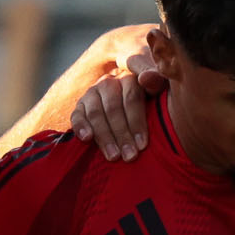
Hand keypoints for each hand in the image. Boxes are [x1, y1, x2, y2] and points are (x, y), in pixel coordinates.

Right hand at [70, 30, 165, 159]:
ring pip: (96, 113)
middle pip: (113, 108)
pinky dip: (81, 127)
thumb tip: (148, 78)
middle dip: (122, 134)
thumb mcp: (156, 95)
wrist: (126, 111)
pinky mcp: (80, 106)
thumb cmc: (148, 108)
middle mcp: (109, 82)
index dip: (137, 122)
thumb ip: (157, 83)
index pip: (132, 98)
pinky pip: (77, 115)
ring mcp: (92, 93)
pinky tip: (87, 139)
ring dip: (104, 137)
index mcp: (130, 79)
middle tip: (130, 156)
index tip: (142, 145)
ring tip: (114, 157)